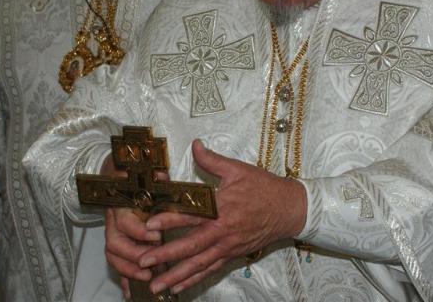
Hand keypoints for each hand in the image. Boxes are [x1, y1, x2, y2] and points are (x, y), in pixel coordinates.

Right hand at [100, 152, 164, 298]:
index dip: (139, 232)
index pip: (124, 222)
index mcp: (121, 203)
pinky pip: (115, 261)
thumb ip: (155, 176)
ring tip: (147, 277)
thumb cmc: (135, 170)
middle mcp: (113, 219)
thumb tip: (162, 176)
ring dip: (127, 270)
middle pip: (114, 244)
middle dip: (133, 257)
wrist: (117, 168)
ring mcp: (112, 230)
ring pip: (112, 255)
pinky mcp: (117, 239)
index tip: (157, 237)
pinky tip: (129, 292)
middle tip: (152, 265)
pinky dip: (122, 276)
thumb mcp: (146, 170)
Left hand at [138, 139, 306, 295]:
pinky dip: (193, 279)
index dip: (170, 219)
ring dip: (175, 275)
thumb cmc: (264, 187)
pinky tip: (177, 287)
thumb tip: (195, 145)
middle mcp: (223, 230)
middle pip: (191, 246)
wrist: (290, 209)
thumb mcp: (239, 169)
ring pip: (199, 263)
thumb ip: (213, 160)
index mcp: (222, 207)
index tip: (149, 225)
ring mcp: (228, 246)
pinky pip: (210, 270)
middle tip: (142, 262)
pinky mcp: (233, 254)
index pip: (192, 214)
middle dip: (165, 255)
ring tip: (155, 285)